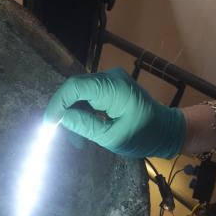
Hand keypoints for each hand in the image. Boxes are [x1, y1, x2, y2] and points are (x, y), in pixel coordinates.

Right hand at [44, 67, 184, 158]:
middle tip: (60, 134)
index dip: (57, 103)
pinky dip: (82, 111)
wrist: (166, 130)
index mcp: (114, 88)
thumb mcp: (113, 137)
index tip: (49, 124)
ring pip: (80, 93)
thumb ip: (86, 126)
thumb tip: (62, 118)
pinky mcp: (111, 86)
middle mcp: (111, 77)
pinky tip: (82, 128)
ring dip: (73, 113)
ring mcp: (111, 80)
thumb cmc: (143, 136)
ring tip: (75, 138)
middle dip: (64, 111)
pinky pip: (89, 95)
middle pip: (75, 88)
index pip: (75, 87)